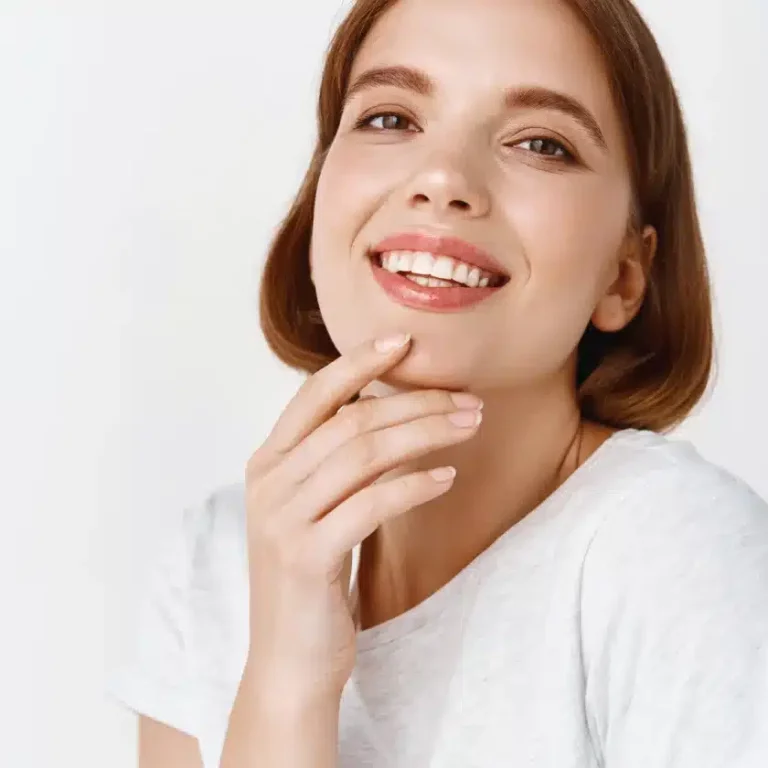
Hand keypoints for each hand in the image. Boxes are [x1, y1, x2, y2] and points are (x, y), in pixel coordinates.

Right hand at [243, 333, 482, 697]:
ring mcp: (283, 518)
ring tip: (469, 426)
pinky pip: (371, 503)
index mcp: (268, 463)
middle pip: (351, 420)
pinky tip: (446, 478)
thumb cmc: (312, 579)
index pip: (314, 394)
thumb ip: (334, 462)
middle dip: (416, 403)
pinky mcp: (307, 555)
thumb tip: (387, 411)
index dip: (359, 361)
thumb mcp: (314, 509)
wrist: (289, 661)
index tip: (404, 341)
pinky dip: (414, 485)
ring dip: (425, 433)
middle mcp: (269, 482)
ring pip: (363, 453)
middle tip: (467, 401)